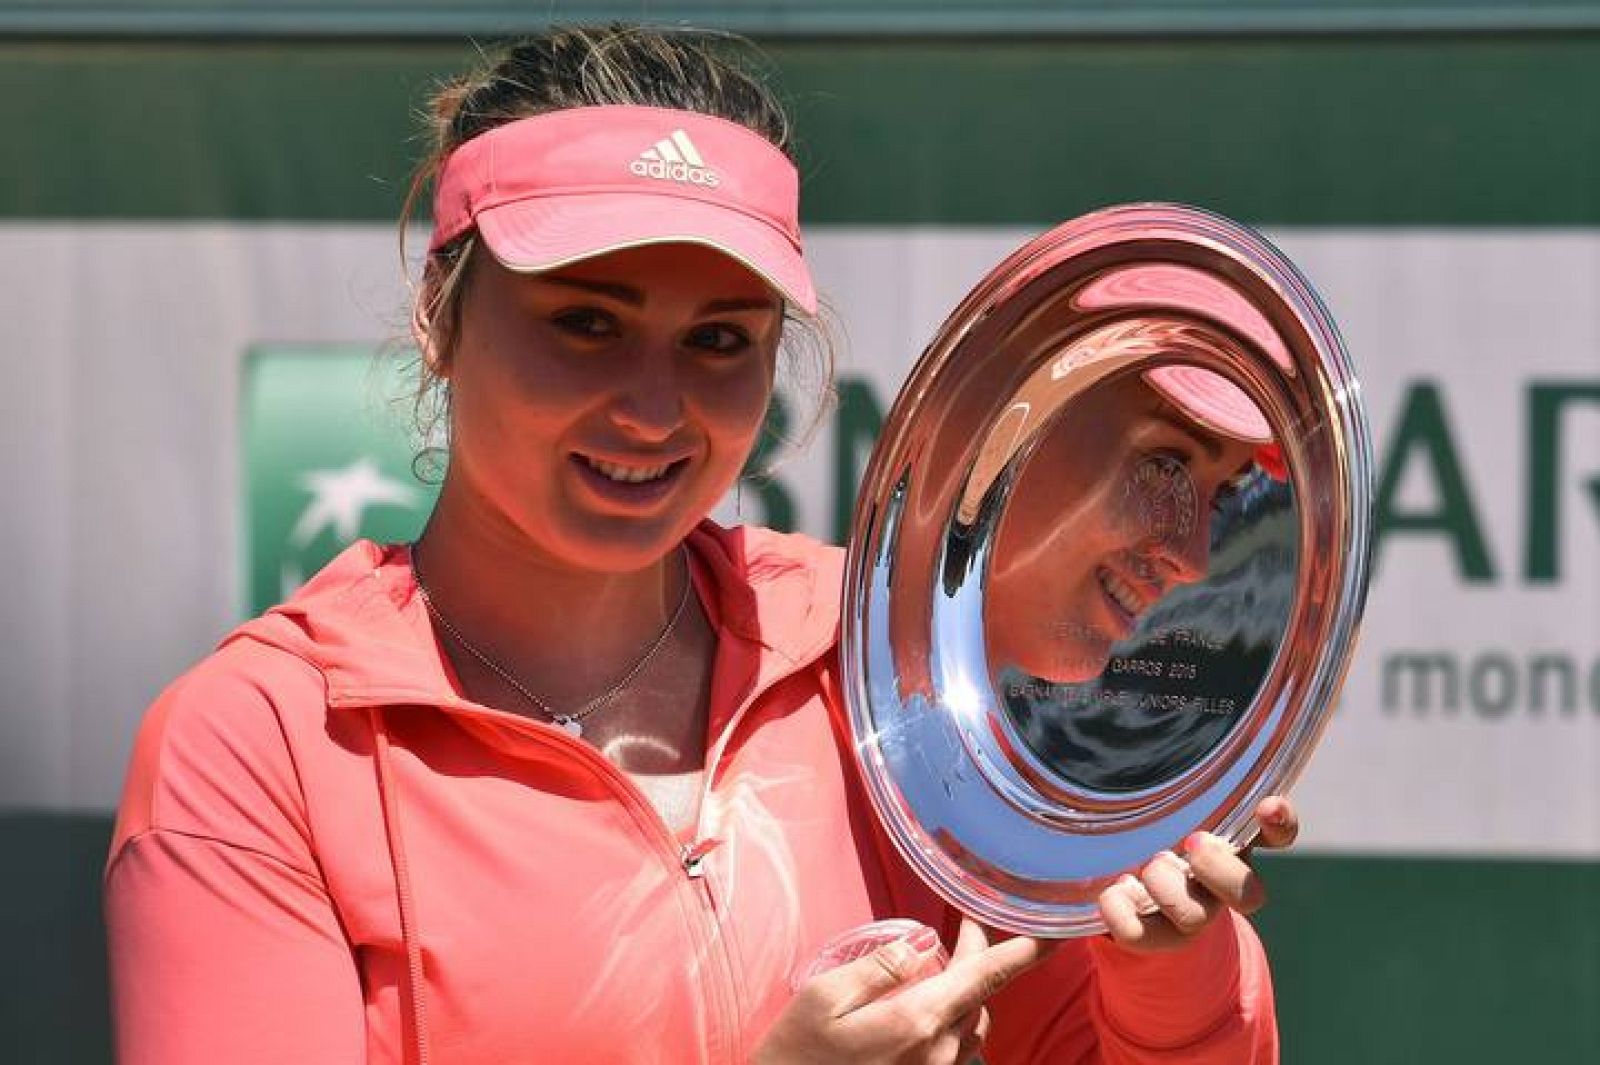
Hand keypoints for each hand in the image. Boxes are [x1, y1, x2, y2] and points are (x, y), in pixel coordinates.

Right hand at [754, 917, 1052, 1063]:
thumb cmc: (796, 1054)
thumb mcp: (825, 996)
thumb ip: (880, 967)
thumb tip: (921, 946)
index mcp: (917, 1020)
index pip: (986, 976)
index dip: (1024, 950)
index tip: (1053, 929)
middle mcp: (938, 1052)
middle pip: (978, 995)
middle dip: (978, 959)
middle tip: (963, 927)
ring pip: (970, 1023)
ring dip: (964, 992)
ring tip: (939, 968)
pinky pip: (952, 1048)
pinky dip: (947, 1021)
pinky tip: (919, 1011)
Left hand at [1097, 795, 1299, 953]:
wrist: (1135, 897)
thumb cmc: (1155, 829)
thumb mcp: (1167, 800)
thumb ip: (1171, 775)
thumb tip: (1141, 698)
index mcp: (1233, 844)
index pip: (1277, 834)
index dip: (1279, 824)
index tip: (1269, 805)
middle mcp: (1220, 884)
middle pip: (1249, 894)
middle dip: (1220, 869)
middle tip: (1193, 843)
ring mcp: (1189, 914)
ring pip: (1195, 916)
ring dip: (1168, 889)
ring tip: (1147, 867)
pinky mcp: (1153, 936)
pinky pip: (1140, 935)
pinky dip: (1121, 912)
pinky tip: (1112, 893)